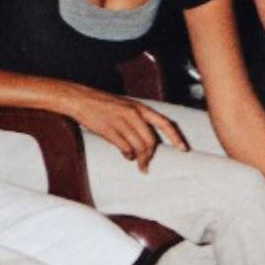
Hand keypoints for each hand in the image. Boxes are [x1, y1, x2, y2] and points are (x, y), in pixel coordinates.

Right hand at [63, 86, 188, 170]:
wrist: (81, 99)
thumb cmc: (104, 105)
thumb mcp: (126, 108)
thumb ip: (139, 122)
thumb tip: (147, 143)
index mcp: (140, 108)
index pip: (165, 123)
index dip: (176, 138)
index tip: (183, 150)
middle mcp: (134, 114)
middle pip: (151, 141)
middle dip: (150, 156)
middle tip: (146, 165)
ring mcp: (122, 123)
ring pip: (139, 147)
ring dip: (139, 159)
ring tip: (137, 163)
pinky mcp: (110, 131)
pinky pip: (125, 149)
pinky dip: (127, 155)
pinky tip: (126, 155)